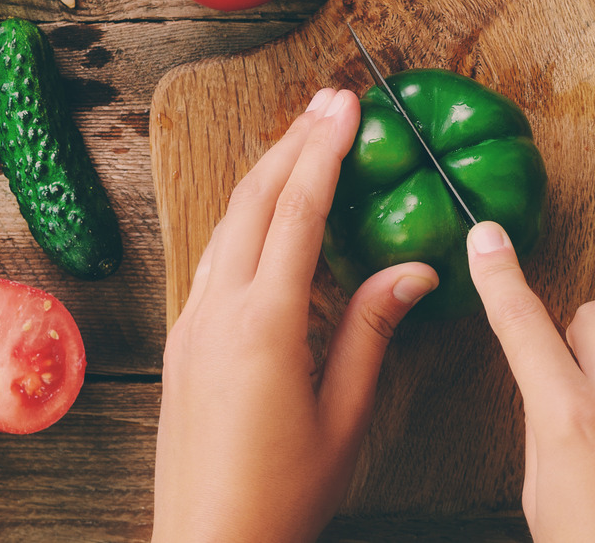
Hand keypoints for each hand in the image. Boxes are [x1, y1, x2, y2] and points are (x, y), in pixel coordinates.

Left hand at [152, 88, 438, 542]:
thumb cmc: (282, 494)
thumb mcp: (343, 415)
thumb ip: (372, 331)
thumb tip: (414, 269)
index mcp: (264, 325)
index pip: (298, 213)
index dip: (324, 151)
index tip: (346, 105)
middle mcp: (216, 312)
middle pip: (253, 201)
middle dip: (293, 142)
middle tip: (329, 100)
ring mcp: (190, 324)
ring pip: (225, 225)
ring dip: (265, 174)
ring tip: (303, 140)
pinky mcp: (181, 342)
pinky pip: (213, 258)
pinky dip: (244, 219)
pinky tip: (265, 215)